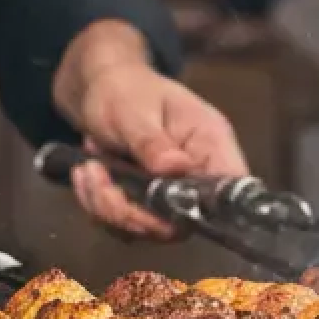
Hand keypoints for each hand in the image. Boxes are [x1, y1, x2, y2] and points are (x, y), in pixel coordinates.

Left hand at [52, 21, 249, 239]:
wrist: (99, 91)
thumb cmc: (125, 90)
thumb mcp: (134, 111)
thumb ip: (151, 142)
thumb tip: (176, 168)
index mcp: (211, 143)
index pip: (231, 186)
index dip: (205, 207)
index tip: (158, 202)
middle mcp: (199, 174)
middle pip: (183, 221)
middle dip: (134, 212)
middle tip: (99, 179)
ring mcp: (173, 193)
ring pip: (149, 228)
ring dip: (108, 207)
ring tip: (88, 170)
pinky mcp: (148, 205)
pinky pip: (126, 224)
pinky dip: (99, 207)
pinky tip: (86, 175)